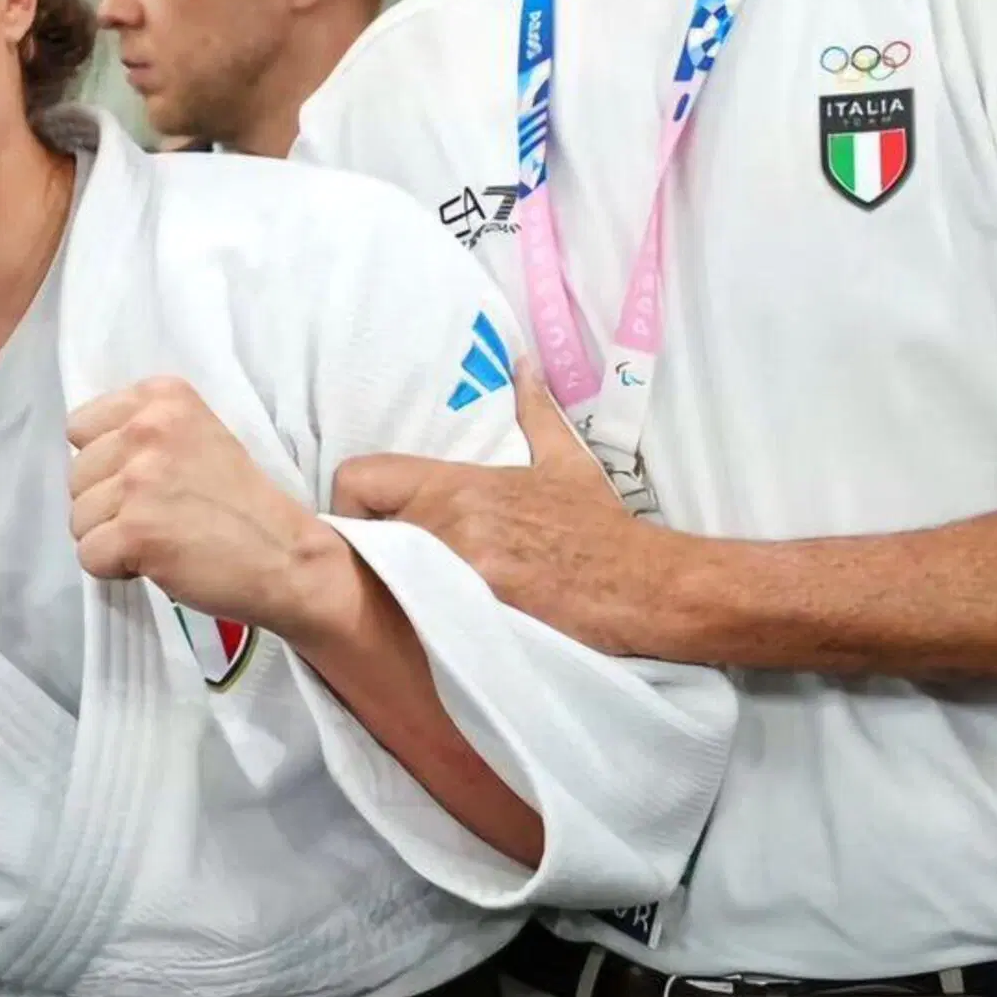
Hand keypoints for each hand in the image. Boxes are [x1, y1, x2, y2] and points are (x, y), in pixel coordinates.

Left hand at [68, 377, 356, 643]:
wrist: (284, 554)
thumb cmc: (240, 501)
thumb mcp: (198, 435)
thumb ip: (144, 431)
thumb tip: (85, 453)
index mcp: (162, 395)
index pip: (81, 426)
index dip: (105, 462)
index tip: (145, 480)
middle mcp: (146, 427)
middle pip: (75, 475)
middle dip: (107, 503)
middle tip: (159, 515)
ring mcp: (139, 478)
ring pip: (78, 518)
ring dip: (110, 538)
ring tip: (160, 538)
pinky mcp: (135, 529)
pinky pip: (89, 555)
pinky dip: (115, 568)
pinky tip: (155, 561)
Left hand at [332, 372, 681, 658]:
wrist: (644, 585)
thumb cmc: (599, 528)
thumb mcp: (565, 462)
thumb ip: (534, 411)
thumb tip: (523, 362)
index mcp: (456, 482)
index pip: (359, 478)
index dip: (351, 507)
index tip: (368, 529)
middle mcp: (448, 518)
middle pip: (364, 539)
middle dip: (373, 558)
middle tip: (390, 576)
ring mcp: (459, 566)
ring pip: (386, 581)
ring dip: (395, 593)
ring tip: (413, 606)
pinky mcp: (475, 612)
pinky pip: (421, 618)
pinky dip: (422, 626)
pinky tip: (436, 633)